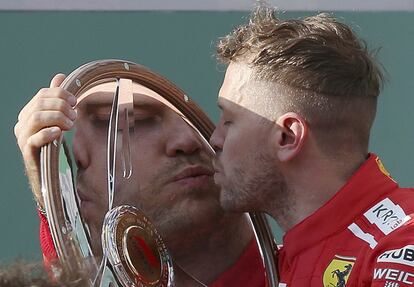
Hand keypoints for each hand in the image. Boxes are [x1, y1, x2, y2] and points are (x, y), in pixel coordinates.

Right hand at [14, 74, 76, 205]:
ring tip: (71, 124)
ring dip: (58, 117)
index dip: (60, 94)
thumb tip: (59, 77)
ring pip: (37, 118)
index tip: (75, 100)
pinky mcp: (28, 152)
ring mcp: (23, 138)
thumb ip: (56, 100)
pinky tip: (59, 132)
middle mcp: (22, 124)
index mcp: (28, 113)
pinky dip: (48, 133)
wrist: (48, 174)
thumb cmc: (53, 145)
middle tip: (75, 115)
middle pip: (40, 104)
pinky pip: (34, 139)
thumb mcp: (57, 120)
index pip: (42, 95)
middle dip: (61, 106)